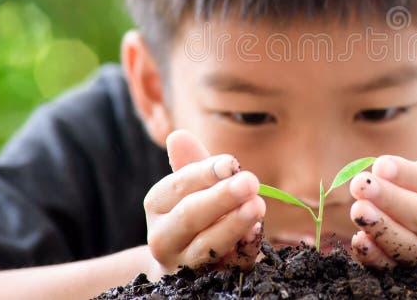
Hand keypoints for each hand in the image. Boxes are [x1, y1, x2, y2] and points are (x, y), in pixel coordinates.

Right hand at [142, 129, 264, 279]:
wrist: (189, 262)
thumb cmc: (196, 211)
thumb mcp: (194, 186)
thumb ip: (192, 163)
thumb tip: (178, 135)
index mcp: (158, 205)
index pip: (178, 185)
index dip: (205, 172)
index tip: (231, 163)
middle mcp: (164, 236)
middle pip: (190, 216)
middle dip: (222, 197)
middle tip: (251, 182)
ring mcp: (184, 263)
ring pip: (207, 246)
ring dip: (234, 224)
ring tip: (258, 206)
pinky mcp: (208, 281)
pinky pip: (229, 267)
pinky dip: (244, 250)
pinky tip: (256, 233)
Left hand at [348, 144, 416, 271]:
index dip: (407, 175)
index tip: (379, 165)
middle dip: (389, 199)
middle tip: (360, 184)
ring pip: (408, 247)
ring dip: (381, 228)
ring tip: (358, 209)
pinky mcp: (414, 281)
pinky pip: (391, 270)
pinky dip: (374, 256)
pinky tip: (359, 240)